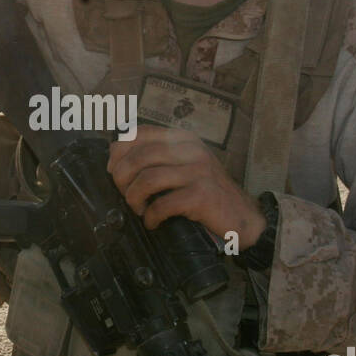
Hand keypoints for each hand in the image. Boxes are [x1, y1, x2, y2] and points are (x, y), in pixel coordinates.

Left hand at [107, 125, 264, 245]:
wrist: (241, 216)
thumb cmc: (208, 192)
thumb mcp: (185, 165)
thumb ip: (159, 158)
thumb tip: (117, 161)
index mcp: (183, 139)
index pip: (139, 133)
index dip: (118, 152)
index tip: (113, 171)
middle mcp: (191, 150)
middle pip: (139, 156)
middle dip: (122, 179)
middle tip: (125, 195)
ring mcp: (198, 171)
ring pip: (147, 179)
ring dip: (134, 198)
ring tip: (139, 209)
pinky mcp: (201, 195)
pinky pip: (163, 204)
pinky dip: (151, 216)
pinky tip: (152, 222)